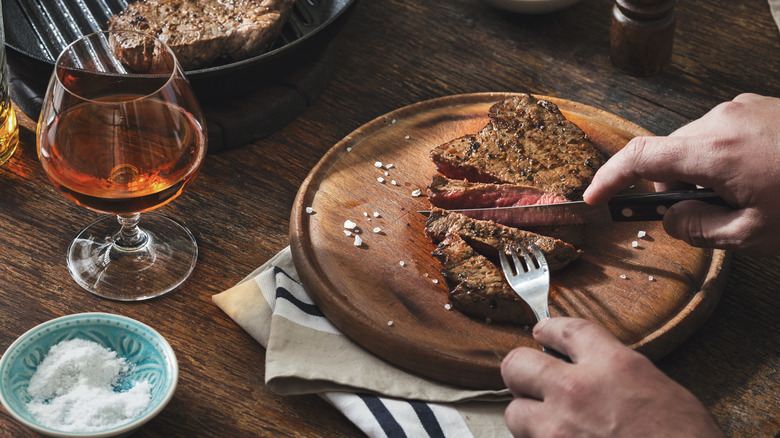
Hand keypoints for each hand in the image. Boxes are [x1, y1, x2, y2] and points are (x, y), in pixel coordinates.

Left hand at [500, 318, 722, 437]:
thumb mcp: (659, 390)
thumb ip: (617, 373)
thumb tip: (595, 372)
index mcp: (613, 365)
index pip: (566, 330)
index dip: (549, 329)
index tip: (542, 331)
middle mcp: (578, 391)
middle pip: (518, 364)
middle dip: (522, 371)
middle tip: (531, 379)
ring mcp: (559, 429)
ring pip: (514, 412)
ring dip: (528, 416)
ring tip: (548, 423)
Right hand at [583, 93, 779, 255]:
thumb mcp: (754, 233)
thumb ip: (699, 228)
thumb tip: (670, 219)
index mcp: (715, 151)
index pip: (640, 158)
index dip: (610, 178)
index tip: (596, 196)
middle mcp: (722, 120)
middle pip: (668, 153)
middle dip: (672, 185)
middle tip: (702, 213)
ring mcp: (741, 108)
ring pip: (694, 143)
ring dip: (701, 170)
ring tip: (742, 193)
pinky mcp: (757, 105)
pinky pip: (720, 132)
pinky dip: (722, 156)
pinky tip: (754, 174)